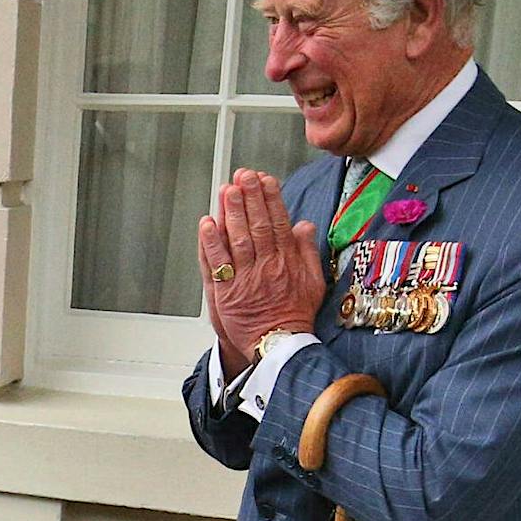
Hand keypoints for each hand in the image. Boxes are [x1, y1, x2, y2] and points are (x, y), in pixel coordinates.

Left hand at [197, 169, 324, 375]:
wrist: (279, 346)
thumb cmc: (294, 315)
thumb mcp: (313, 281)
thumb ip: (307, 251)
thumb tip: (304, 224)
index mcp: (287, 261)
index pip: (279, 222)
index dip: (271, 198)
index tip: (265, 178)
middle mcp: (266, 266)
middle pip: (257, 225)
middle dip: (250, 197)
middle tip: (243, 175)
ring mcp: (245, 279)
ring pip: (237, 240)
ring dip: (231, 213)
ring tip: (226, 190)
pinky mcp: (227, 293)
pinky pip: (217, 264)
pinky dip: (211, 243)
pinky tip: (207, 223)